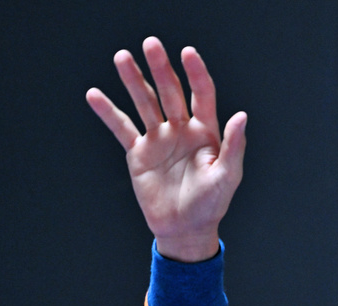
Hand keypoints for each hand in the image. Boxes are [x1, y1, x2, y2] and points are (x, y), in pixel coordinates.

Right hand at [87, 37, 246, 261]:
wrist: (185, 229)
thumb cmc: (211, 205)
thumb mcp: (228, 177)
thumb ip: (234, 146)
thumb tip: (242, 116)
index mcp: (206, 132)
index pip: (202, 95)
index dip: (196, 74)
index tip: (188, 52)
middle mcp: (182, 130)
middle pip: (170, 92)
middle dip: (161, 69)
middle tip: (151, 44)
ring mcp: (159, 139)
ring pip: (144, 103)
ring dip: (133, 80)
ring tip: (122, 57)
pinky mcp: (139, 152)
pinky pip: (122, 128)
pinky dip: (108, 112)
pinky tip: (95, 95)